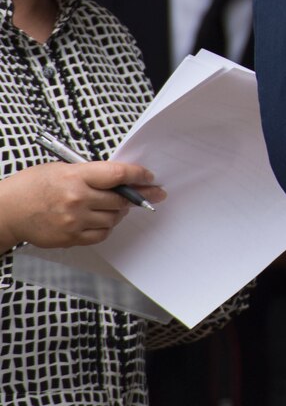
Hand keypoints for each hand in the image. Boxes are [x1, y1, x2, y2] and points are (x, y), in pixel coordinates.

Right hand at [0, 162, 162, 249]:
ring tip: (111, 206)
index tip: (150, 178)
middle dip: (134, 196)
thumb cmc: (32, 186)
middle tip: (141, 194)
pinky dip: (106, 227)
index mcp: (76, 176)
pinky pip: (101, 235)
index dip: (139, 176)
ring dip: (118, 213)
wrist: (7, 210)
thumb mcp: (62, 168)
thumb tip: (120, 179)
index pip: (118, 174)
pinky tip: (100, 220)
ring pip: (114, 218)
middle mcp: (77, 199)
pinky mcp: (70, 237)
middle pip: (121, 199)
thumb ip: (91, 174)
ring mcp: (74, 220)